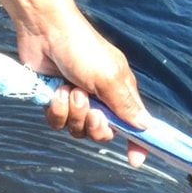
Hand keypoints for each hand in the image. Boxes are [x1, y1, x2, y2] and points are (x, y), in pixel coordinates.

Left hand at [18, 14, 147, 166]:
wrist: (45, 32)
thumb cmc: (83, 49)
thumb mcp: (109, 77)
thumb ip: (125, 105)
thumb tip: (146, 126)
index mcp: (120, 92)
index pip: (135, 124)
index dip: (137, 143)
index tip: (135, 160)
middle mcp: (101, 99)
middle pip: (103, 133)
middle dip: (95, 126)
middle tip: (91, 111)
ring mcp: (78, 100)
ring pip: (77, 130)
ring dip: (73, 114)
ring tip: (69, 91)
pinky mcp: (56, 100)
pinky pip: (58, 122)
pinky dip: (57, 110)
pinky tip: (57, 92)